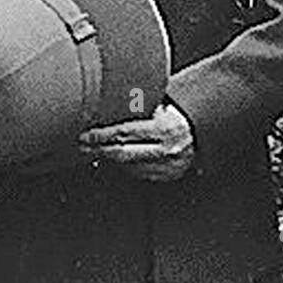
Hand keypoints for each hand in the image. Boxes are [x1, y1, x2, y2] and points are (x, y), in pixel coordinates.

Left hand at [78, 102, 194, 181]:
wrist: (200, 135)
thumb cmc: (175, 117)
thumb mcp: (161, 108)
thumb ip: (140, 109)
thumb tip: (107, 105)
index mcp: (165, 129)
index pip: (125, 133)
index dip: (101, 135)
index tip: (85, 134)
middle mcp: (167, 149)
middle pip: (122, 153)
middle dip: (99, 149)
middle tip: (82, 145)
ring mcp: (167, 166)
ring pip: (127, 165)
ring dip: (107, 159)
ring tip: (92, 151)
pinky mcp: (165, 177)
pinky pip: (137, 173)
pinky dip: (122, 166)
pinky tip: (112, 159)